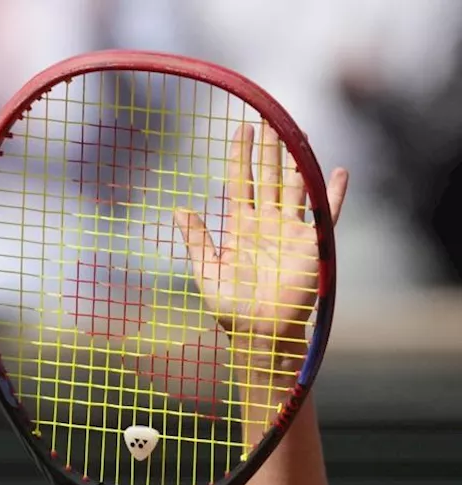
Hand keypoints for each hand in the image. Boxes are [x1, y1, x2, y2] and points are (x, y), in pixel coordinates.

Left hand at [175, 123, 348, 342]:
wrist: (260, 332)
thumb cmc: (231, 307)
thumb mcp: (207, 270)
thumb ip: (196, 239)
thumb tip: (179, 210)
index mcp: (241, 226)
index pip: (241, 181)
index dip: (241, 156)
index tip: (242, 129)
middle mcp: (267, 223)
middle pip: (268, 177)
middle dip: (269, 149)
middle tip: (270, 118)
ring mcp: (291, 232)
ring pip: (295, 187)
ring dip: (297, 161)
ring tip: (299, 133)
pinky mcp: (312, 245)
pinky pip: (326, 215)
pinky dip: (333, 194)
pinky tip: (338, 172)